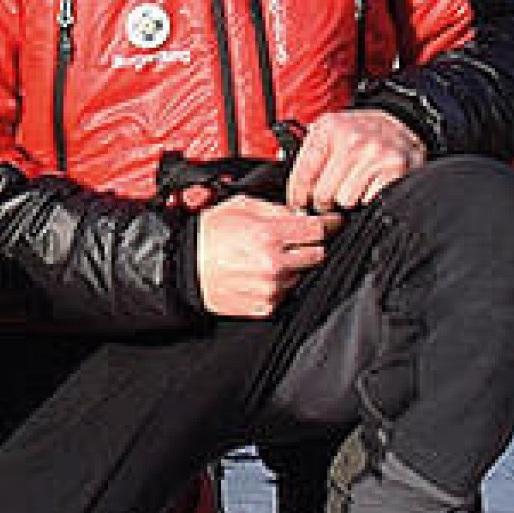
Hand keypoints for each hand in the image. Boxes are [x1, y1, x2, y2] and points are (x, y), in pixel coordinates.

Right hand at [190, 196, 331, 318]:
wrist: (183, 268)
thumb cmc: (207, 236)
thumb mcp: (239, 206)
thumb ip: (275, 208)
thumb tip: (299, 214)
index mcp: (268, 235)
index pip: (318, 230)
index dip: (326, 223)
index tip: (329, 223)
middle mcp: (273, 264)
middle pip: (318, 254)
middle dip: (309, 245)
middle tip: (292, 241)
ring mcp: (271, 288)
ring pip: (302, 275)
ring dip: (292, 266)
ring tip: (265, 259)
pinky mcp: (265, 306)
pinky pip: (285, 294)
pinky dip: (278, 284)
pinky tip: (258, 275)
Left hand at [289, 105, 427, 213]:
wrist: (403, 122)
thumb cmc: (362, 131)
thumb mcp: (331, 129)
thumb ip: (309, 150)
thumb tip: (285, 173)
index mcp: (328, 128)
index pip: (302, 173)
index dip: (297, 196)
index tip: (297, 205)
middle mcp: (350, 139)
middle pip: (322, 193)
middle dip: (323, 202)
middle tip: (328, 200)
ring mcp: (373, 153)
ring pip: (345, 199)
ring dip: (347, 200)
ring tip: (352, 189)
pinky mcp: (394, 168)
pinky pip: (369, 200)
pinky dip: (367, 199)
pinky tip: (369, 188)